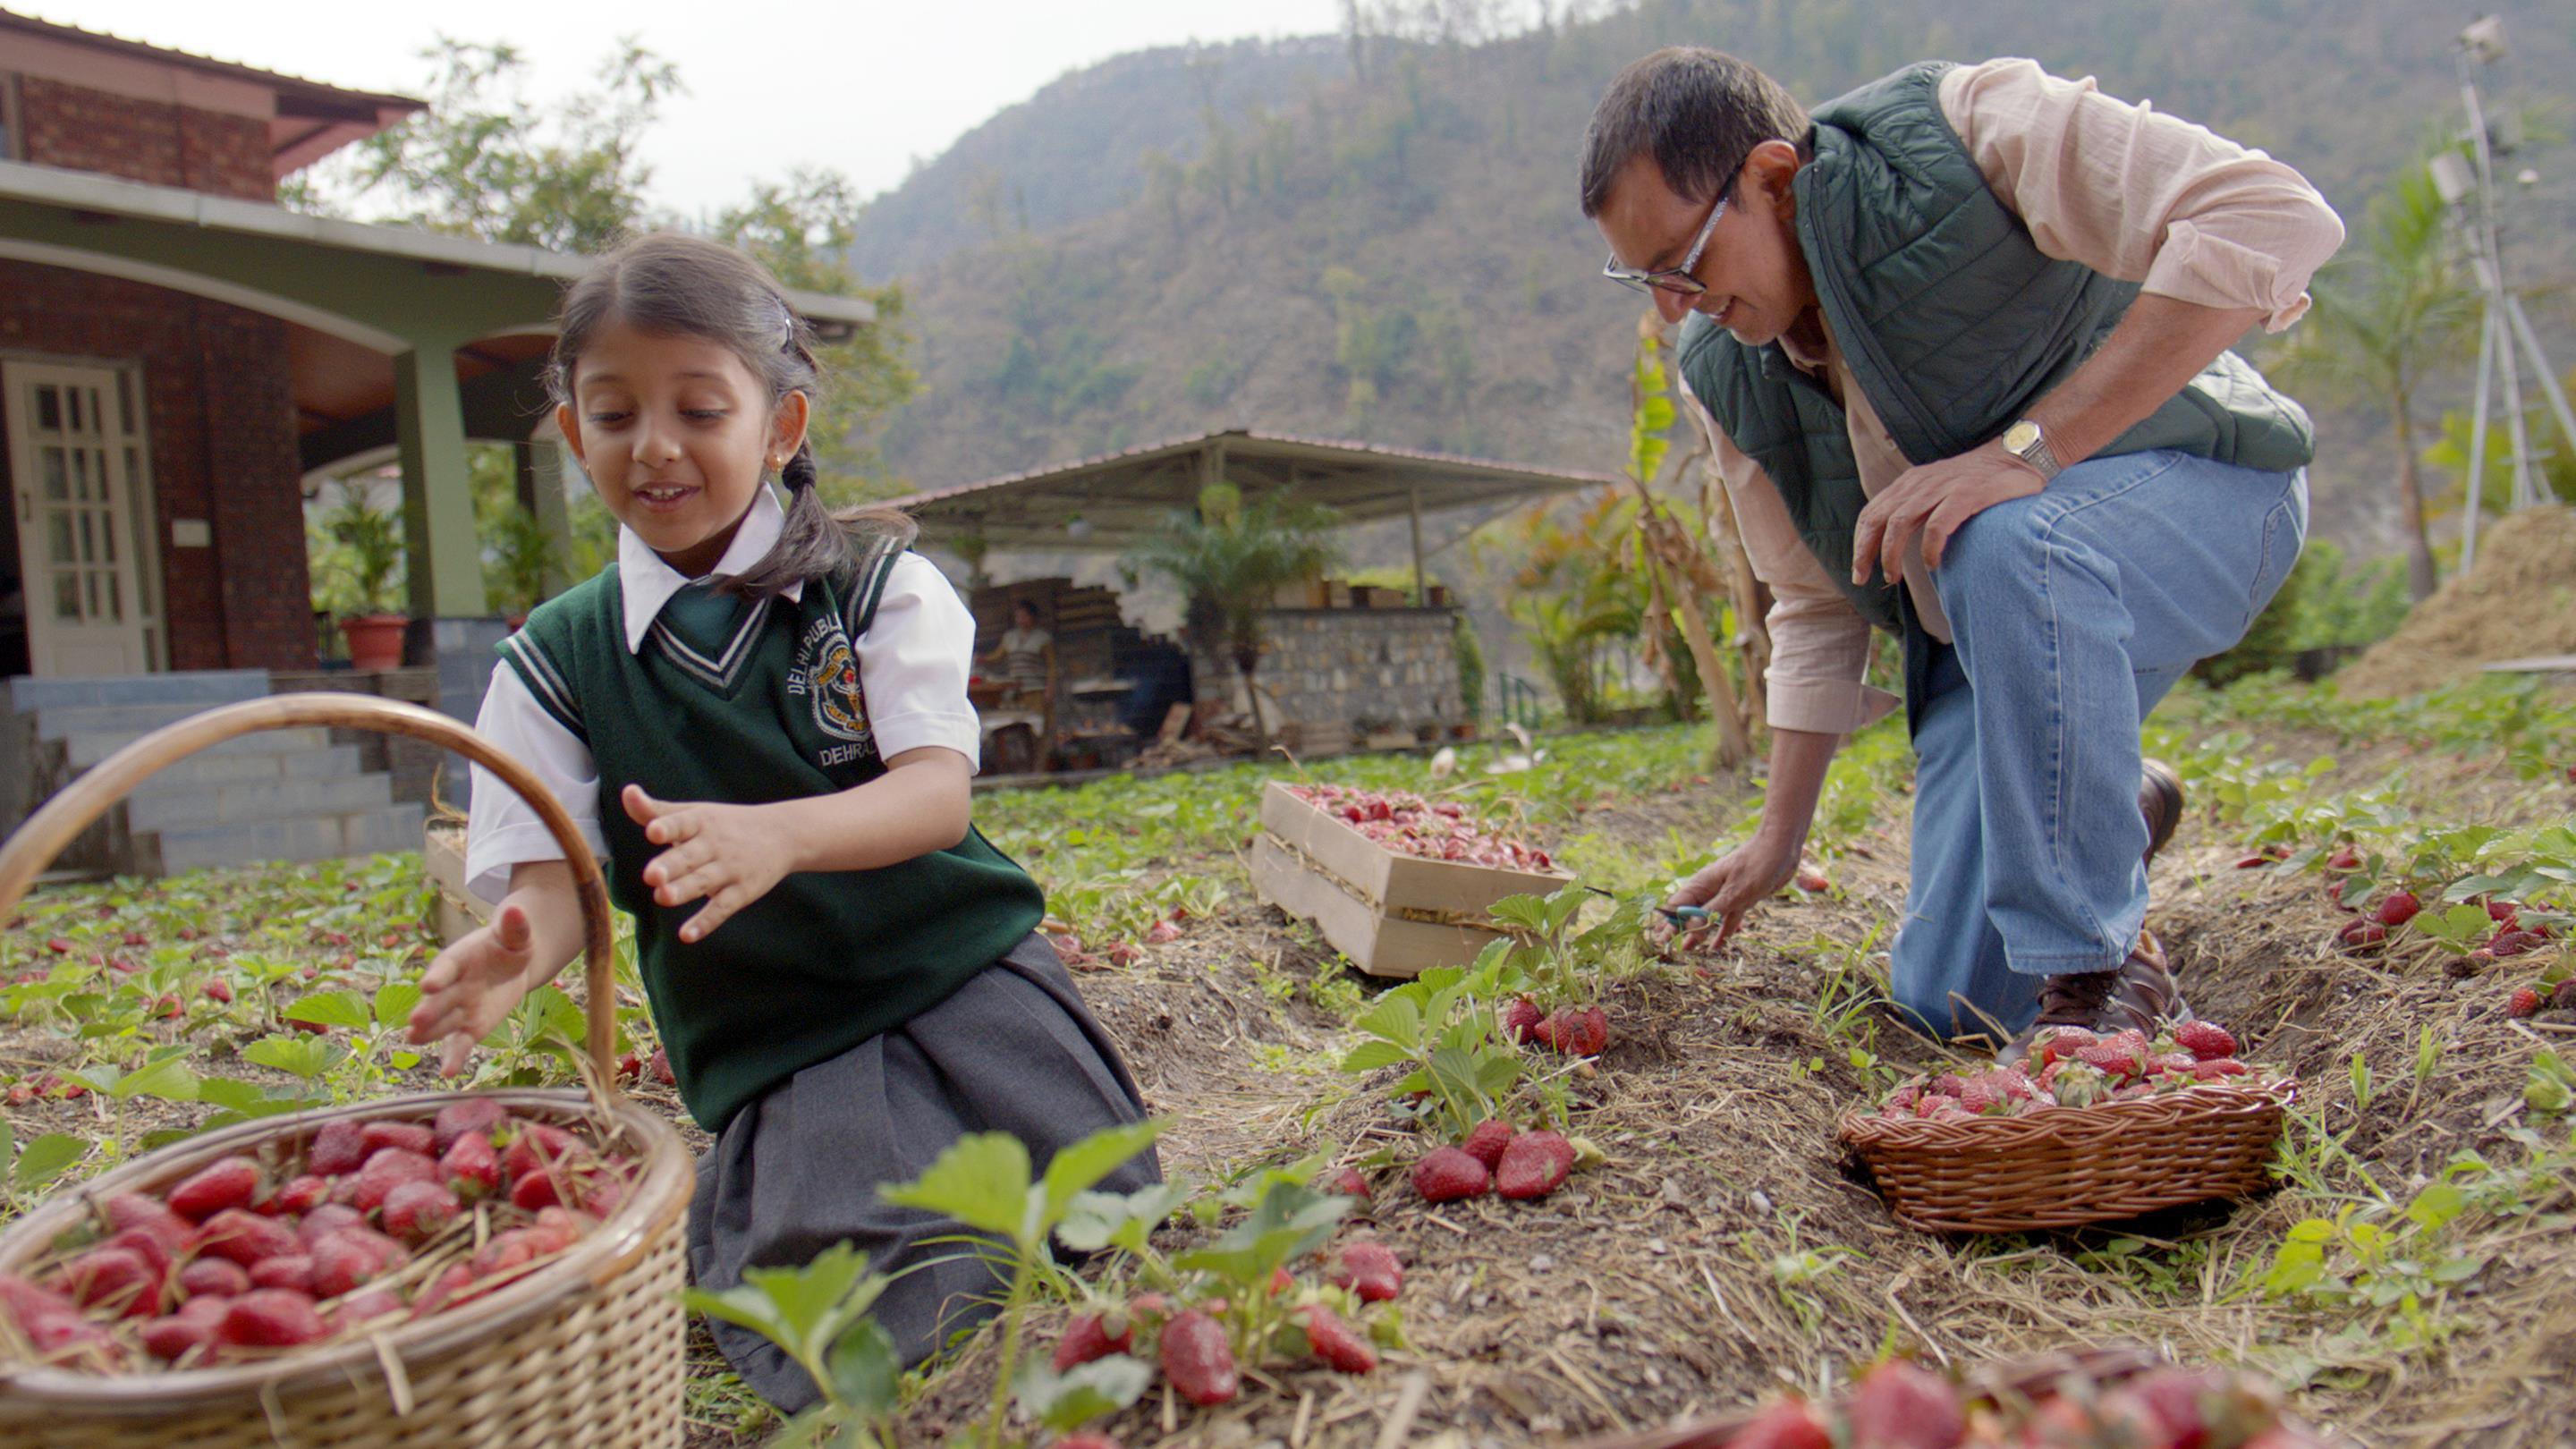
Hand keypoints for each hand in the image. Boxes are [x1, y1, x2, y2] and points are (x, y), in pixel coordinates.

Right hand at [408, 904, 536, 1077]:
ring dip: (429, 1033)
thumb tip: (517, 910)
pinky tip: (448, 1072)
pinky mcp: (469, 1027)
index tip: (428, 984)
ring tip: (414, 1040)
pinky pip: (459, 1043)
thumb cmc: (509, 945)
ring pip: (441, 1024)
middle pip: (438, 1000)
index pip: (446, 967)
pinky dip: (454, 1057)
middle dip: (428, 1010)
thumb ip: (514, 926)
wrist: (512, 965)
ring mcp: (458, 1009)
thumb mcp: (516, 934)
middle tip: (415, 1022)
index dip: (438, 975)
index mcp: (458, 959)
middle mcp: (452, 986)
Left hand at [624, 785, 795, 943]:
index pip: (682, 824)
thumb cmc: (726, 824)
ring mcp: (730, 869)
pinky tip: (687, 935)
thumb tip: (627, 792)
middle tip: (652, 875)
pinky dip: (706, 922)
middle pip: (689, 857)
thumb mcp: (694, 813)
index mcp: (700, 822)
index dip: (668, 827)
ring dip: (684, 891)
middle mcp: (715, 845)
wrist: (782, 835)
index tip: (653, 831)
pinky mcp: (742, 892)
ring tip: (663, 897)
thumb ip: (655, 810)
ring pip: (703, 882)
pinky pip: (722, 909)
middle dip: (671, 866)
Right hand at [1663, 834, 1803, 950]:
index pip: (1678, 906)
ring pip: (1708, 918)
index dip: (1668, 923)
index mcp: (1703, 884)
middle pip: (1690, 913)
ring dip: (1698, 933)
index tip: (1662, 940)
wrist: (1781, 848)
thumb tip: (1689, 927)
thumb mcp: (1734, 892)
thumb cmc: (1756, 865)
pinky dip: (1722, 932)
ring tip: (1688, 950)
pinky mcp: (1741, 899)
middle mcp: (1711, 890)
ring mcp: (1726, 894)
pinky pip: (1728, 919)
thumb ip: (1712, 911)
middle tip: (1670, 948)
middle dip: (1679, 929)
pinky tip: (1717, 946)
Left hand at [1850, 438, 2046, 588]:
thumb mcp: (1937, 488)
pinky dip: (1929, 548)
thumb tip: (1895, 543)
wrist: (2017, 456)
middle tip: (1863, 578)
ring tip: (1892, 577)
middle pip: (1878, 519)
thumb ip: (1916, 508)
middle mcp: (1919, 484)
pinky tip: (1931, 564)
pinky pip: (1937, 526)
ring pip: (1900, 523)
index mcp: (1909, 483)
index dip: (1859, 542)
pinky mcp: (1965, 495)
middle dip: (1865, 552)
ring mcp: (1941, 488)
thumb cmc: (1977, 480)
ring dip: (1891, 554)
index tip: (1859, 569)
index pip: (1871, 513)